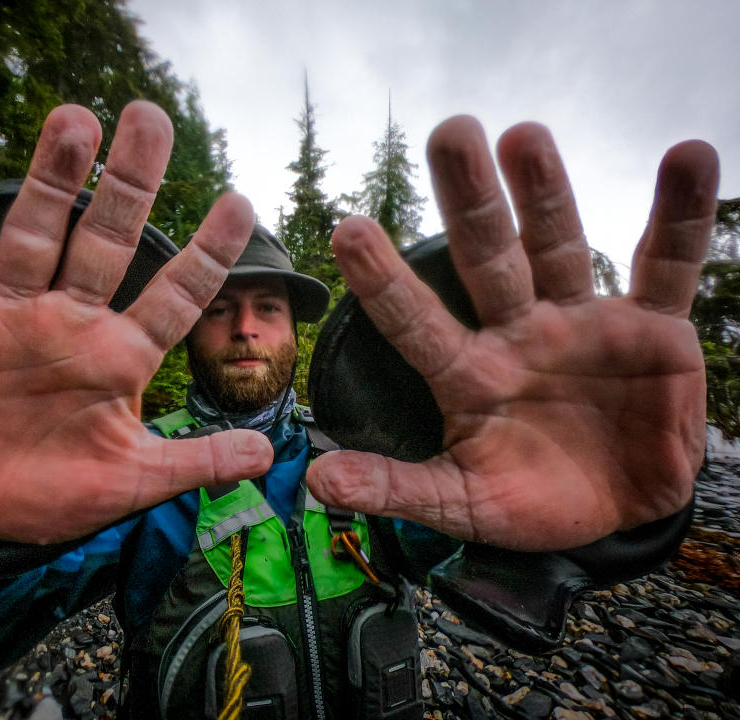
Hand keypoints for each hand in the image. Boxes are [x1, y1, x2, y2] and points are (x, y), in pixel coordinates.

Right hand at [0, 102, 271, 542]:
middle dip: (129, 183)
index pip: (174, 294)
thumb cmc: (48, 498)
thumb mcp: (129, 482)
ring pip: (32, 235)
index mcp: (117, 357)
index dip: (207, 252)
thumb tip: (265, 459)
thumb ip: (192, 462)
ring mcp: (2, 319)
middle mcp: (66, 324)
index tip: (240, 202)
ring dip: (51, 179)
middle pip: (106, 240)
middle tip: (152, 119)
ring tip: (74, 120)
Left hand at [306, 117, 718, 551]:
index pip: (417, 321)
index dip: (384, 279)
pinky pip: (667, 264)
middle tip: (449, 133)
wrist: (619, 511)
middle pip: (487, 257)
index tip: (347, 228)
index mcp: (469, 374)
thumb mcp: (462, 501)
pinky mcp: (652, 328)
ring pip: (561, 246)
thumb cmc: (530, 500)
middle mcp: (518, 333)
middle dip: (470, 199)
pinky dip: (680, 216)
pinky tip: (690, 156)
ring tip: (525, 134)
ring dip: (547, 193)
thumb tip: (314, 481)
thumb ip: (396, 489)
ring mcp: (583, 323)